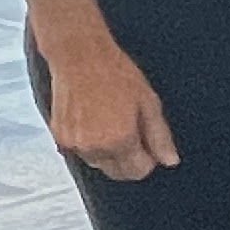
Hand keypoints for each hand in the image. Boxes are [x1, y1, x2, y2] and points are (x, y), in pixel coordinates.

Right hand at [11, 0, 177, 179]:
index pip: (138, 171)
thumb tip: (170, 161)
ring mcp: (74, 144)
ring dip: (109, 153)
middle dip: (129, 159)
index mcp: (120, 141)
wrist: (79, 57)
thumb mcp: (149, 103)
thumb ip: (160, 137)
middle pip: (117, 172)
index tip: (148, 143)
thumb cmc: (116, 75)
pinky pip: (81, 152)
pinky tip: (96, 121)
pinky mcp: (59, 137)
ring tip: (112, 122)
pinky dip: (90, 144)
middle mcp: (94, 148)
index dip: (147, 159)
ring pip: (99, 163)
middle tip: (133, 132)